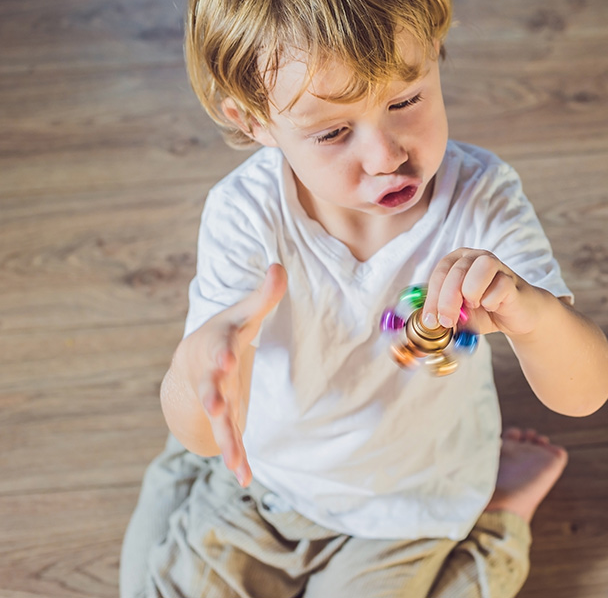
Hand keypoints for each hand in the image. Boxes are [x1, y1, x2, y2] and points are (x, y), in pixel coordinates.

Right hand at [174, 264, 286, 485]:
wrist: (191, 358)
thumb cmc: (224, 331)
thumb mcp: (243, 313)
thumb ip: (264, 295)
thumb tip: (280, 266)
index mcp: (217, 346)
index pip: (219, 347)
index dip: (222, 353)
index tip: (226, 359)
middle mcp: (211, 376)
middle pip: (211, 388)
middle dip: (213, 398)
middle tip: (214, 408)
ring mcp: (214, 399)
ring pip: (218, 421)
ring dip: (226, 439)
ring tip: (234, 462)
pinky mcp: (222, 417)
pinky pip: (228, 437)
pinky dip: (236, 457)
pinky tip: (245, 477)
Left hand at [422, 248, 539, 337]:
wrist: (517, 317)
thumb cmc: (485, 312)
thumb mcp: (459, 315)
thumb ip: (445, 315)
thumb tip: (431, 323)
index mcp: (457, 261)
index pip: (440, 272)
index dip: (432, 297)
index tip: (430, 321)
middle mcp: (476, 257)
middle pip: (457, 270)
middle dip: (447, 299)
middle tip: (447, 321)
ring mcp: (496, 265)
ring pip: (482, 267)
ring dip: (472, 292)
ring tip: (475, 305)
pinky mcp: (511, 279)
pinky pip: (500, 286)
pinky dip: (491, 301)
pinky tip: (492, 306)